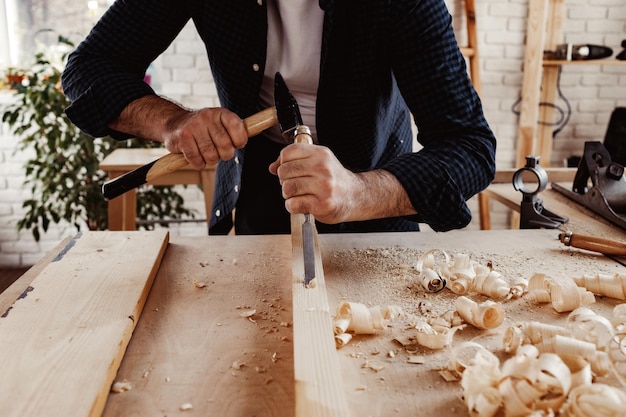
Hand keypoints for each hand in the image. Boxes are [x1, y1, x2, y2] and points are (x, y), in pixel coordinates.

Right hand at [162, 107, 247, 168]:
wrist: (174, 124)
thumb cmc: (203, 128)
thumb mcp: (220, 122)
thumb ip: (236, 128)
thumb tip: (259, 128)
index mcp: (220, 113)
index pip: (238, 127)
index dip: (240, 141)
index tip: (236, 144)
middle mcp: (207, 117)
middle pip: (226, 146)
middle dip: (225, 155)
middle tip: (219, 152)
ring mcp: (194, 127)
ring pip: (212, 156)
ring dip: (211, 160)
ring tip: (206, 153)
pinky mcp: (182, 138)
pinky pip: (197, 160)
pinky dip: (198, 163)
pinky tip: (196, 156)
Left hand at [269, 143, 417, 223]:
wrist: (356, 196)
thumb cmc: (333, 180)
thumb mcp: (318, 162)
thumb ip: (295, 161)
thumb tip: (272, 167)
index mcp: (321, 154)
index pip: (288, 153)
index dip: (283, 163)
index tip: (291, 170)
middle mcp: (323, 168)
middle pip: (284, 171)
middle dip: (285, 180)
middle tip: (296, 185)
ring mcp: (323, 187)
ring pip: (287, 188)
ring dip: (289, 195)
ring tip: (300, 195)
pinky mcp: (322, 204)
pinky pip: (293, 204)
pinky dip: (293, 206)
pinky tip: (302, 204)